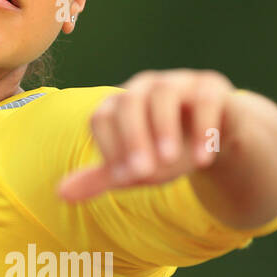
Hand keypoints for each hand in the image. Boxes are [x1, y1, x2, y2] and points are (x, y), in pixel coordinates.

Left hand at [58, 69, 235, 201]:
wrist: (215, 139)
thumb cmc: (165, 150)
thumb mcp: (135, 167)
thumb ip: (102, 177)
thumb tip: (61, 194)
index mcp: (119, 103)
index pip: (102, 118)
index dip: (109, 147)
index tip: (122, 178)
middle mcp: (144, 86)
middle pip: (129, 102)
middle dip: (133, 138)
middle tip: (142, 173)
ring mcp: (178, 82)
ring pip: (164, 95)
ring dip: (164, 129)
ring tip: (169, 161)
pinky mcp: (210, 88)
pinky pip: (205, 101)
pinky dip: (203, 129)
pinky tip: (203, 160)